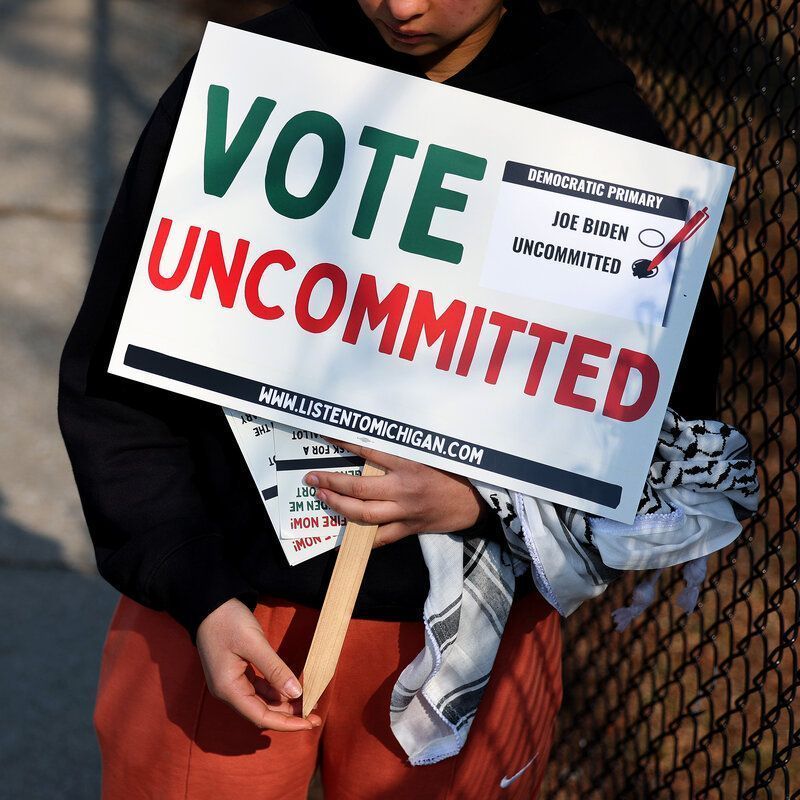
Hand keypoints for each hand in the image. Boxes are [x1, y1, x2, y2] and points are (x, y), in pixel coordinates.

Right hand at [196, 598, 321, 730]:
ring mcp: (231, 682)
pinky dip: (275, 691)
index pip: (261, 716)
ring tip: (307, 701)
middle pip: (261, 712)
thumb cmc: (228, 621)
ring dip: (283, 704)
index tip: (310, 723)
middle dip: (288, 715)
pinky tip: (291, 688)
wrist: (209, 603)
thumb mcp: (254, 643)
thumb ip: (275, 669)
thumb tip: (296, 693)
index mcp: (228, 689)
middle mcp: (228, 691)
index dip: (287, 723)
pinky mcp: (236, 672)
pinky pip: (258, 689)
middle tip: (315, 713)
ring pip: (261, 701)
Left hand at [304, 438, 487, 545]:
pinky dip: (363, 535)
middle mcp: (403, 489)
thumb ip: (406, 447)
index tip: (326, 435)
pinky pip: (381, 536)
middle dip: (331, 482)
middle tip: (312, 478)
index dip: (344, 443)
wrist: (479, 500)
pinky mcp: (410, 528)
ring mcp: (405, 512)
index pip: (369, 451)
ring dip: (339, 506)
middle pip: (358, 488)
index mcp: (409, 465)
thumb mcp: (433, 452)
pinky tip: (347, 531)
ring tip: (322, 497)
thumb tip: (378, 436)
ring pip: (363, 514)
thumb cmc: (457, 471)